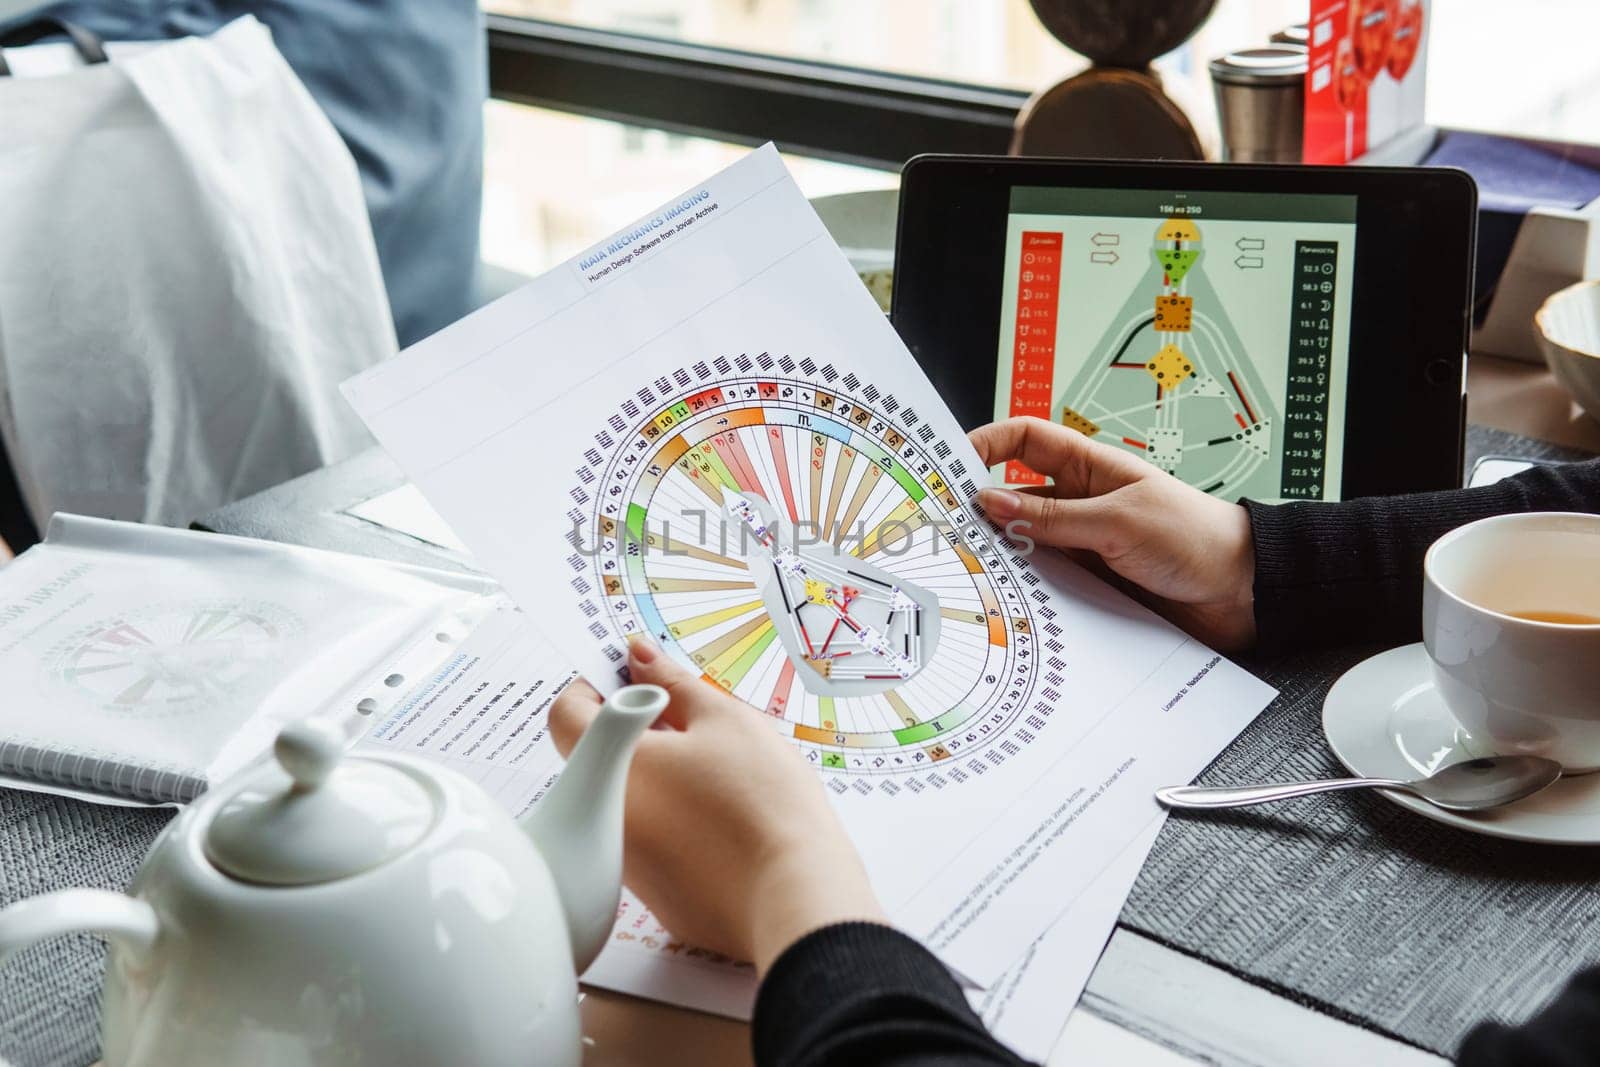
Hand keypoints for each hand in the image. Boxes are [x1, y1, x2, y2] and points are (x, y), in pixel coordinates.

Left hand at [549, 637, 885, 974]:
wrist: (795, 893)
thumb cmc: (763, 800)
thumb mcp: (724, 719)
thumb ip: (673, 682)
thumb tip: (638, 656)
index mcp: (614, 766)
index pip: (567, 714)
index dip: (598, 687)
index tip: (637, 679)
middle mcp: (606, 817)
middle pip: (602, 758)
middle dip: (640, 732)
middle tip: (693, 722)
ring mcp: (628, 863)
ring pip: (632, 800)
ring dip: (661, 777)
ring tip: (723, 773)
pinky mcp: (657, 894)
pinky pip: (655, 842)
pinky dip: (679, 821)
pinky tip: (727, 819)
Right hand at [971, 417, 1256, 650]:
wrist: (1242, 593)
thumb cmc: (1194, 537)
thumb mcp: (1118, 521)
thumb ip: (1052, 516)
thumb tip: (990, 501)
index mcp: (1090, 468)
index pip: (1025, 440)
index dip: (987, 442)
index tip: (951, 460)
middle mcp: (1080, 503)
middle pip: (1014, 496)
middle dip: (979, 508)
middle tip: (945, 525)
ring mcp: (1081, 544)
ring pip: (1023, 545)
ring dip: (1001, 555)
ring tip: (970, 567)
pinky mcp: (1088, 583)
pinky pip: (1043, 584)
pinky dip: (1023, 591)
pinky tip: (1007, 600)